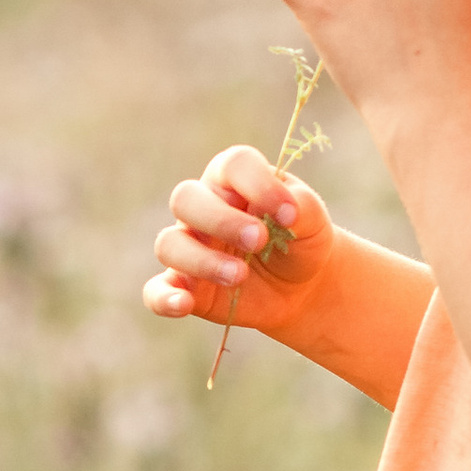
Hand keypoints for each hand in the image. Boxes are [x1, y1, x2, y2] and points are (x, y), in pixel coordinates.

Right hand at [145, 142, 337, 338]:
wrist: (302, 284)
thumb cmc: (301, 239)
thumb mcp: (313, 220)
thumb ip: (302, 208)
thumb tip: (287, 212)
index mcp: (234, 179)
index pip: (234, 165)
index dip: (258, 185)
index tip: (289, 214)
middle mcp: (204, 207)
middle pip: (186, 199)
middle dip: (222, 221)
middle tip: (259, 241)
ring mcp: (189, 246)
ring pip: (169, 244)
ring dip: (202, 261)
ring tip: (240, 276)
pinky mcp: (184, 286)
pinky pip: (157, 290)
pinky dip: (164, 297)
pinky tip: (183, 304)